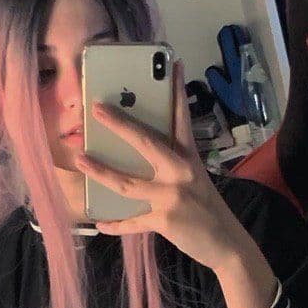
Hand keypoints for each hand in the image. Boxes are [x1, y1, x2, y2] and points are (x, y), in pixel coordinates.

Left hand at [76, 60, 256, 273]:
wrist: (227, 244)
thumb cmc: (206, 210)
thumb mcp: (196, 180)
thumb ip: (172, 166)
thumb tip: (138, 156)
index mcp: (189, 159)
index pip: (182, 118)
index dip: (177, 91)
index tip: (172, 63)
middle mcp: (181, 172)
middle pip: (145, 143)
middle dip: (119, 125)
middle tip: (96, 108)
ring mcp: (172, 196)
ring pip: (127, 183)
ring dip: (100, 171)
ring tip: (80, 158)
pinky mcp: (165, 220)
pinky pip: (133, 222)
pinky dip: (115, 224)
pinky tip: (99, 222)